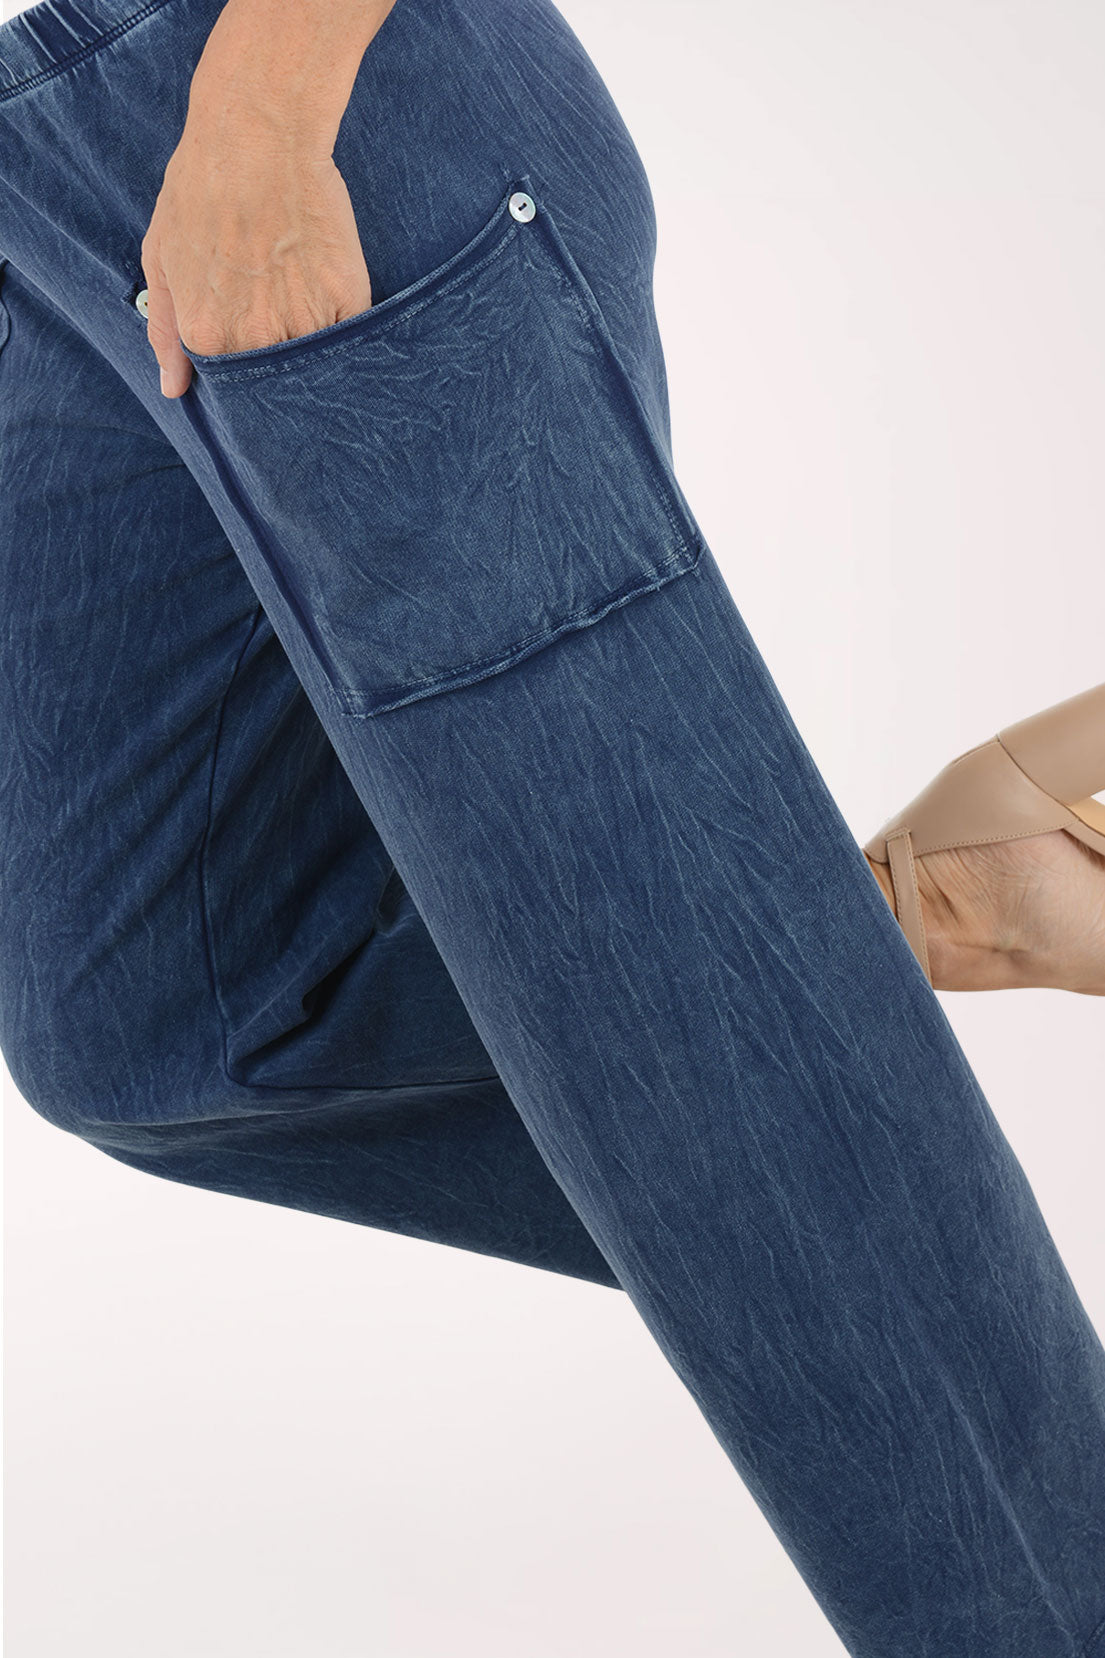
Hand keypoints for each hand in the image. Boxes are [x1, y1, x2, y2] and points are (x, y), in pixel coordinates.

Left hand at [141, 121, 371, 397]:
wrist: (257, 136)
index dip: (241, 380)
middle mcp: (257, 337)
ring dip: (314, 353)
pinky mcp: (347, 298)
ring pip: (316, 366)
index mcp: (209, 335)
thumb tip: (173, 389)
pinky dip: (346, 330)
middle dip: (279, 374)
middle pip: (276, 384)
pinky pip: (352, 337)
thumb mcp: (161, 256)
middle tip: (278, 332)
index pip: (231, 390)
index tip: (248, 361)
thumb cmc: (202, 187)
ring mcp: (305, 320)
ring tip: (304, 308)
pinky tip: (332, 297)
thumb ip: (165, 331)